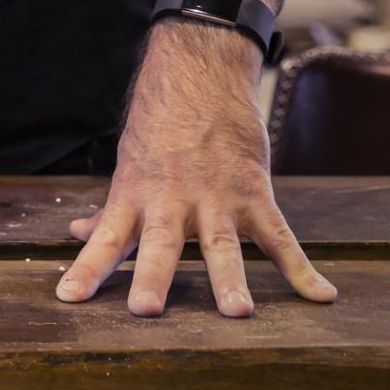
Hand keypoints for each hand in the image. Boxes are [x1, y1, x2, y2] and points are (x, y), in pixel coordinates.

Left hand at [56, 20, 334, 317]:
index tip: (68, 297)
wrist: (201, 77)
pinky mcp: (254, 192)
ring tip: (237, 312)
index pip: (104, 237)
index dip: (87, 268)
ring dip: (229, 277)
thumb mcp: (130, 166)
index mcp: (135, 196)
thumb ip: (111, 208)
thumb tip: (78, 232)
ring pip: (221, 242)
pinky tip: (321, 295)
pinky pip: (279, 235)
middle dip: (153, 277)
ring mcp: (215, 196)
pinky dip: (301, 267)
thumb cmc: (160, 128)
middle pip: (159, 243)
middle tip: (146, 311)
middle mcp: (171, 199)